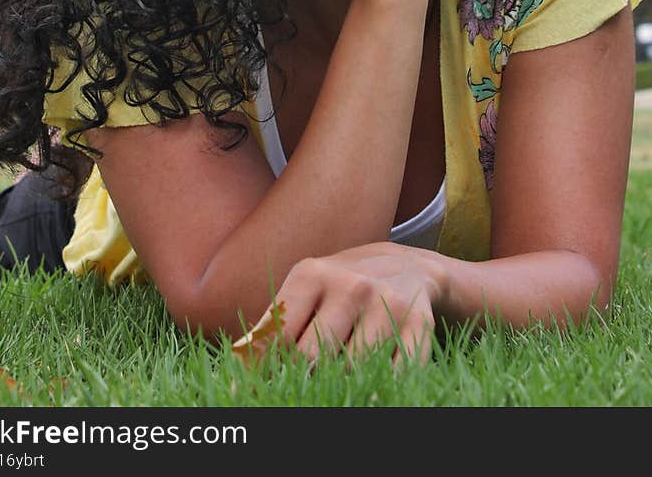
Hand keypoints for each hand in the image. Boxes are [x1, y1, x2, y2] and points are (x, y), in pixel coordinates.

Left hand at [231, 242, 443, 365]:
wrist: (410, 266)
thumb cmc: (341, 289)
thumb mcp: (304, 294)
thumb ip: (270, 331)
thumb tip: (233, 377)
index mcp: (311, 274)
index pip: (278, 338)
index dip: (267, 370)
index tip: (267, 384)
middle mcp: (350, 283)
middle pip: (312, 358)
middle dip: (307, 376)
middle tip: (312, 376)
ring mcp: (386, 302)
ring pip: (352, 369)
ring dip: (345, 379)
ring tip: (343, 370)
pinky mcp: (419, 322)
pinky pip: (394, 373)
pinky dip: (382, 384)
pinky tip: (375, 375)